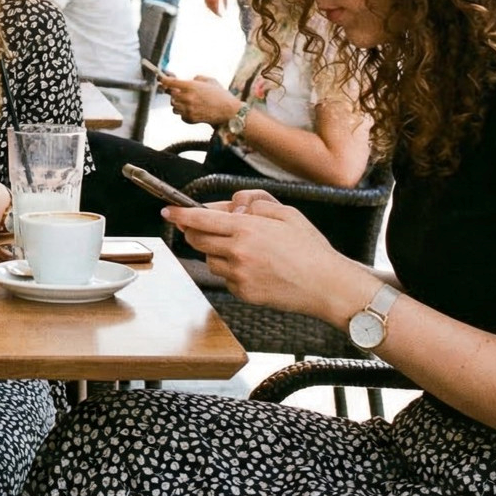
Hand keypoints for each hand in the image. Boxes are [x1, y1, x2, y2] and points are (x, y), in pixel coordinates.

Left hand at [161, 74, 234, 126]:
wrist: (228, 111)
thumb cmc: (221, 94)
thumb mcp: (210, 81)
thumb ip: (197, 78)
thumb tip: (189, 79)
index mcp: (191, 86)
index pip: (170, 82)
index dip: (163, 80)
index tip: (161, 80)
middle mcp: (187, 98)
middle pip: (171, 95)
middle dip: (174, 93)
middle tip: (180, 92)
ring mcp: (188, 109)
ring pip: (174, 106)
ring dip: (178, 103)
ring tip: (189, 102)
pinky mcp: (190, 119)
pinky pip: (180, 115)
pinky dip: (183, 112)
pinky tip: (193, 110)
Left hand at [164, 195, 368, 323]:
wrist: (326, 285)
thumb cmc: (310, 248)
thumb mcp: (286, 212)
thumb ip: (255, 203)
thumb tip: (233, 206)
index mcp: (247, 228)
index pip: (201, 219)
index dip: (180, 214)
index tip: (168, 210)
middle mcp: (238, 252)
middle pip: (198, 240)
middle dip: (195, 231)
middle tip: (205, 227)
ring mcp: (239, 275)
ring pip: (210, 259)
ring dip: (216, 251)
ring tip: (244, 248)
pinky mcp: (243, 293)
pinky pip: (225, 277)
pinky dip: (231, 269)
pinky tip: (255, 267)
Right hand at [204, 0, 227, 15]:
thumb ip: (225, 2)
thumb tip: (226, 9)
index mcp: (215, 0)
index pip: (216, 10)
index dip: (218, 14)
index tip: (221, 16)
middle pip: (211, 9)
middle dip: (214, 12)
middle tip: (218, 14)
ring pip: (207, 6)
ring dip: (211, 9)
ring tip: (215, 11)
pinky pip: (205, 2)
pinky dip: (208, 5)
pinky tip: (211, 5)